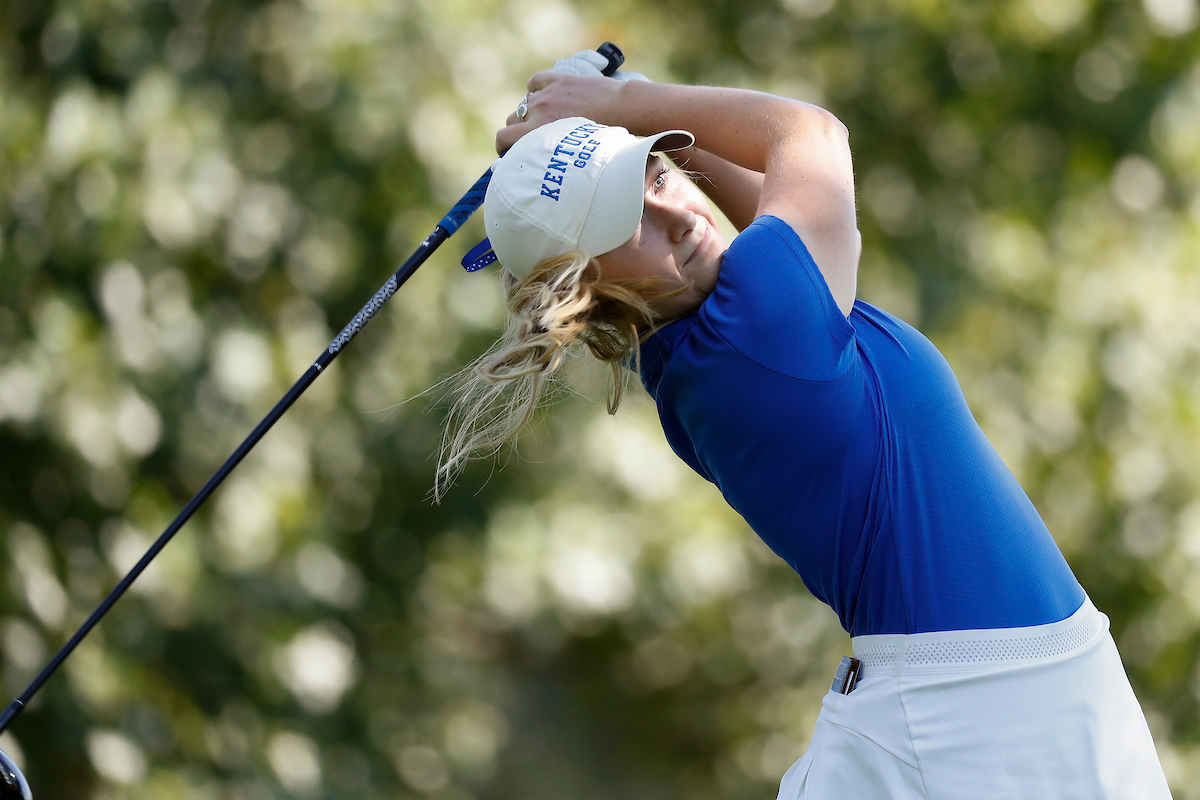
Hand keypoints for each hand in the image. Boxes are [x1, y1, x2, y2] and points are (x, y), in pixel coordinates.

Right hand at [495, 50, 648, 154]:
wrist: (620, 108)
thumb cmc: (599, 140)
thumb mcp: (567, 152)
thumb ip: (547, 152)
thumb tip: (536, 160)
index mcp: (537, 131)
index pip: (503, 136)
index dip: (502, 145)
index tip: (508, 150)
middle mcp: (537, 111)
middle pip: (512, 120)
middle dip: (516, 130)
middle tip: (527, 138)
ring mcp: (546, 94)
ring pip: (523, 103)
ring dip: (528, 112)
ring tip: (541, 120)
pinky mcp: (558, 80)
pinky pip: (535, 82)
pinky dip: (536, 88)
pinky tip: (543, 95)